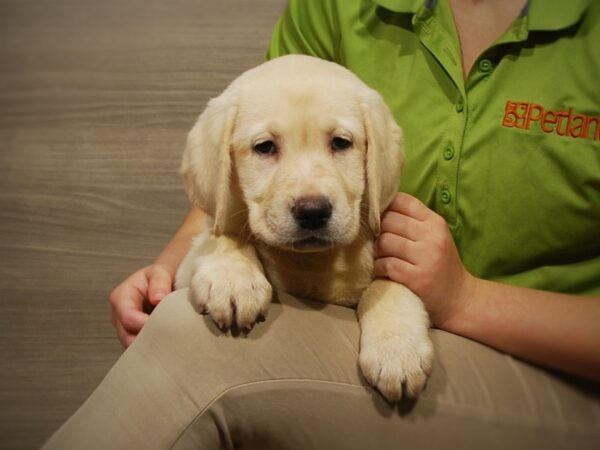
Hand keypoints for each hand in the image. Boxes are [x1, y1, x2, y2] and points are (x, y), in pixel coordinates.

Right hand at [108, 264, 173, 346]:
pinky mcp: (133, 337)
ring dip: (150, 346)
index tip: (165, 326)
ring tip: (169, 343)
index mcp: (121, 297)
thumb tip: (158, 299)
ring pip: (133, 346)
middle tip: (169, 340)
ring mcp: (123, 328)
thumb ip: (159, 283)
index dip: (145, 324)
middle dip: (147, 339)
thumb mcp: (160, 272)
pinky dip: (152, 349)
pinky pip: (140, 349)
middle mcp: (118, 315)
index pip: (128, 317)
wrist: (162, 281)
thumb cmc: (160, 276)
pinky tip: (166, 347)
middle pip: (127, 336)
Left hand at [373, 192, 475, 327]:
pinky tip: (384, 271)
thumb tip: (378, 207)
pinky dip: (379, 268)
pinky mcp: (416, 278)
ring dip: (377, 251)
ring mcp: (425, 257)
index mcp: (435, 222)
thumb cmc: (440, 264)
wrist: (458, 298)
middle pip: (389, 220)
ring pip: (384, 242)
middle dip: (378, 231)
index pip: (403, 201)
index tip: (380, 218)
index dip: (385, 206)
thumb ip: (412, 221)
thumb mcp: (435, 236)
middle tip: (379, 242)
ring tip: (382, 257)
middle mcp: (432, 237)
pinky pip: (385, 264)